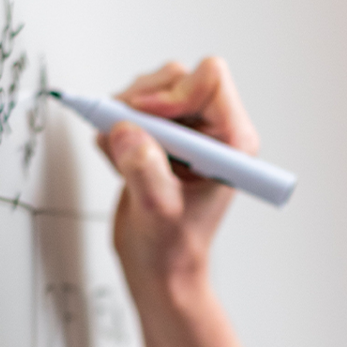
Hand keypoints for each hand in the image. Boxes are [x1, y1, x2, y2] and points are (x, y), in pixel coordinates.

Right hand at [97, 57, 260, 301]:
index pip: (210, 80)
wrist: (159, 269)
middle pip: (177, 77)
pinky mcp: (160, 137)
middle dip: (142, 102)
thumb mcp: (158, 212)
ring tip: (119, 155)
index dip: (172, 94)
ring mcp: (185, 133)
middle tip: (123, 133)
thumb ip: (144, 170)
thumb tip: (125, 131)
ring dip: (125, 115)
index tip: (145, 120)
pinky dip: (114, 129)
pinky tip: (117, 162)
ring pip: (152, 89)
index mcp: (232, 142)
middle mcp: (213, 131)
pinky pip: (132, 109)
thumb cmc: (172, 250)